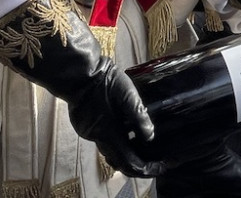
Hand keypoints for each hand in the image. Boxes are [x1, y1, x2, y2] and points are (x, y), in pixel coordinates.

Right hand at [68, 59, 165, 176]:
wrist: (80, 72)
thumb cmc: (105, 81)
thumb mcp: (128, 94)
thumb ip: (138, 115)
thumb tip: (149, 136)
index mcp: (107, 131)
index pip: (128, 161)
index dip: (145, 168)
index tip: (160, 167)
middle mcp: (96, 137)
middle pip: (118, 161)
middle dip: (137, 165)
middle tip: (155, 163)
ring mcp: (88, 132)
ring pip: (109, 151)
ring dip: (126, 154)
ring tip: (145, 150)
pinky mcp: (85, 126)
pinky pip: (102, 140)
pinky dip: (116, 142)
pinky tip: (127, 135)